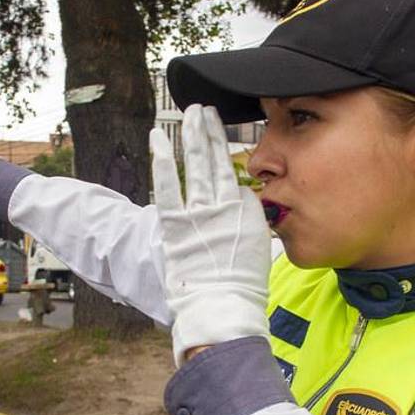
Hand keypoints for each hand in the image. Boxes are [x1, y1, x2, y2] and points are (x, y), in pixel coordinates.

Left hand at [150, 105, 270, 366]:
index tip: (218, 132)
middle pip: (215, 160)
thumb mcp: (256, 247)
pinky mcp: (176, 223)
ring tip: (188, 113)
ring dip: (191, 135)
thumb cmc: (242, 286)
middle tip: (203, 109)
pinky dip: (161, 160)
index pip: (232, 173)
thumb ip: (249, 220)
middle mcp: (224, 205)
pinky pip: (167, 185)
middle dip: (208, 131)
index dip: (224, 150)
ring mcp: (200, 212)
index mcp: (246, 210)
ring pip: (195, 164)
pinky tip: (157, 138)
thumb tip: (245, 203)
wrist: (225, 305)